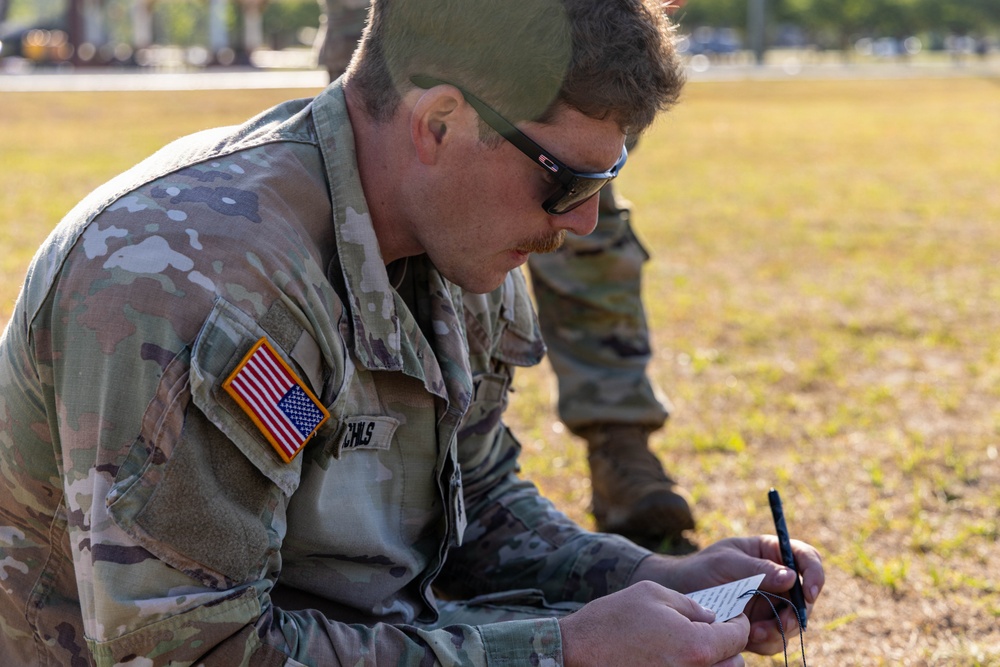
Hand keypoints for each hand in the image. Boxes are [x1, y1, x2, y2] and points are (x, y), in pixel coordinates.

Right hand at [559, 580, 749, 666]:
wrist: (578, 649)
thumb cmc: (613, 618)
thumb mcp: (654, 594)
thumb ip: (691, 606)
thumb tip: (711, 618)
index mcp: (694, 645)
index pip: (737, 638)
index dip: (739, 623)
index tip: (734, 617)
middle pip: (734, 664)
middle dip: (729, 646)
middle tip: (715, 631)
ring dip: (715, 661)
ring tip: (696, 645)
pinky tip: (677, 656)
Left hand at [628, 536, 824, 654]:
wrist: (679, 594)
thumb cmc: (701, 569)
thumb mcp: (726, 562)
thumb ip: (757, 569)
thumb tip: (791, 577)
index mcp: (771, 554)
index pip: (806, 559)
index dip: (814, 573)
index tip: (808, 591)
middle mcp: (777, 580)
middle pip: (805, 597)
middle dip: (796, 613)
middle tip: (781, 624)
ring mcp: (771, 605)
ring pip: (793, 622)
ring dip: (779, 632)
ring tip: (753, 633)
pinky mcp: (762, 626)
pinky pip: (775, 639)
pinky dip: (766, 642)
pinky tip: (746, 639)